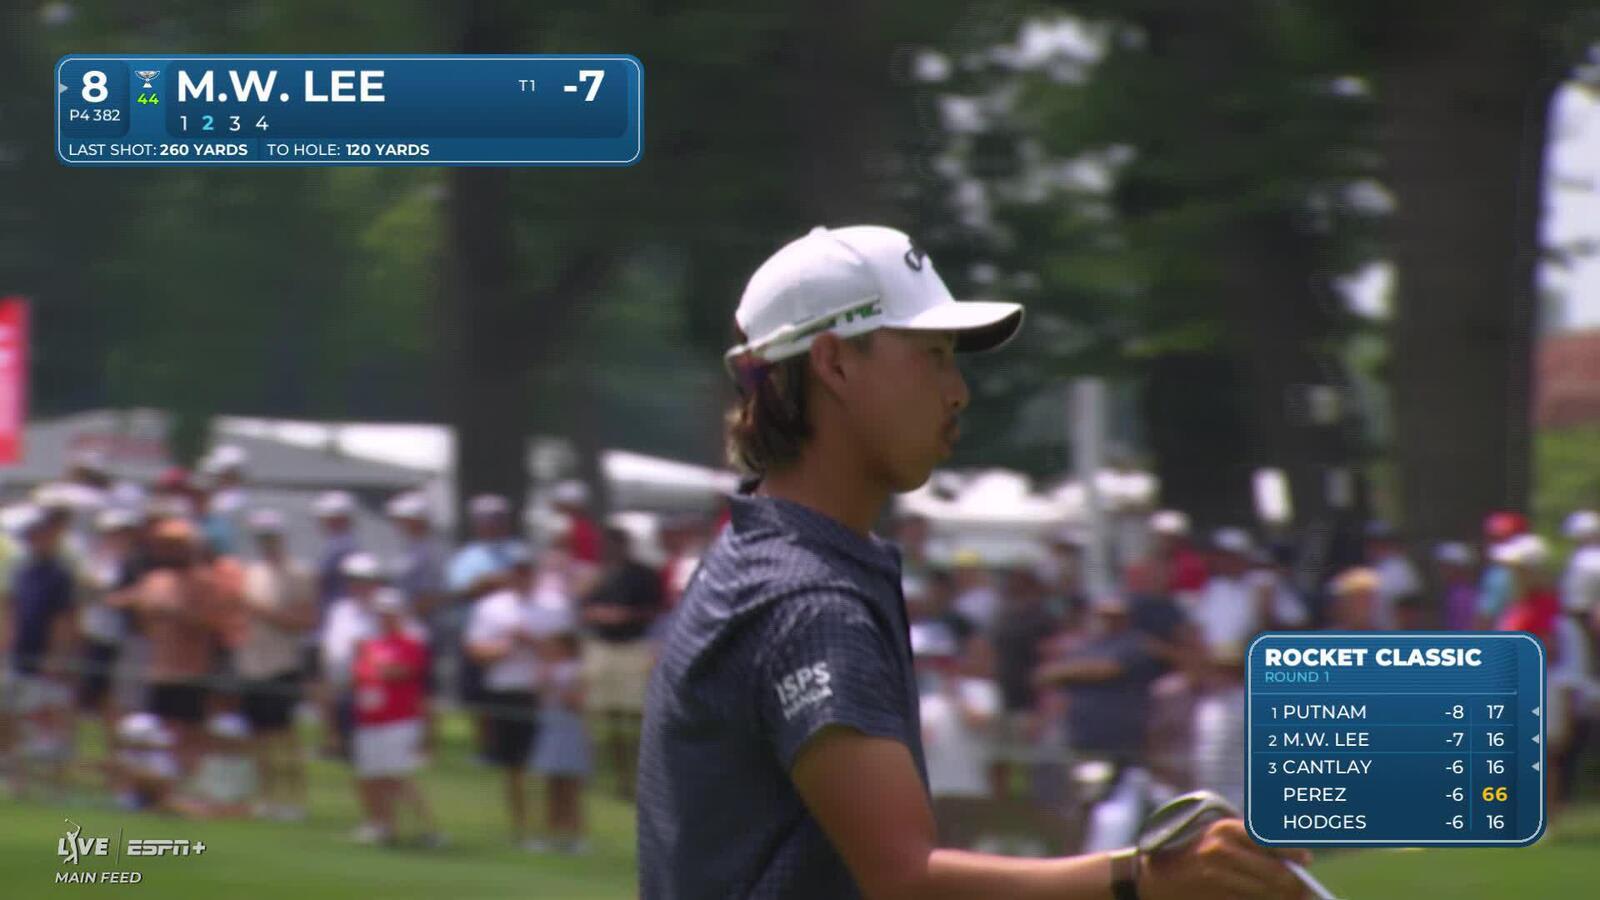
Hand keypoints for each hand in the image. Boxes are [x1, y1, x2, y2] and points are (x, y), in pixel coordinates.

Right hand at [1140, 818, 1311, 899]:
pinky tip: (1264, 899)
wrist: (1158, 877)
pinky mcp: (1215, 895)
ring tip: (1288, 896)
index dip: (1293, 851)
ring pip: (1267, 892)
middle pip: (1276, 872)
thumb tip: (1293, 862)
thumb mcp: (1219, 839)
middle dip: (1294, 884)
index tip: (1305, 860)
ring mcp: (1218, 875)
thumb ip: (1251, 844)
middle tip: (1305, 889)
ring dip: (1281, 897)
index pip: (1270, 839)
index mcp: (1226, 828)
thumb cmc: (1196, 855)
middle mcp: (1222, 849)